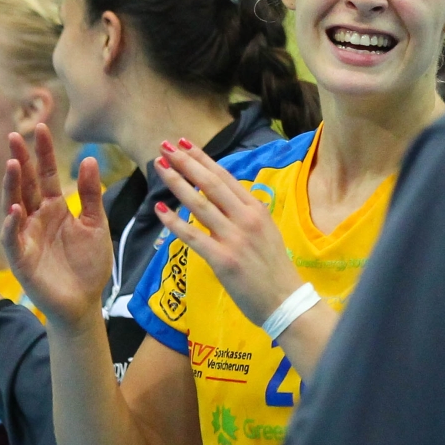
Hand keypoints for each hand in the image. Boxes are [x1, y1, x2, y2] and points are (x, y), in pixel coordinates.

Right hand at [2, 124, 111, 330]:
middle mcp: (36, 218)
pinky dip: (13, 225)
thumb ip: (91, 194)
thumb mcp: (96, 224)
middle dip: (20, 161)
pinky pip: (13, 239)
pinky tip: (16, 209)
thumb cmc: (89, 264)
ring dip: (12, 186)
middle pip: (25, 184)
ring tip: (13, 164)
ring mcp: (26, 237)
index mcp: (54, 208)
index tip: (41, 127)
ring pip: (14, 205)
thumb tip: (89, 159)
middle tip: (14, 136)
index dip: (43, 152)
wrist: (84, 302)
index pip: (45, 174)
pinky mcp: (21, 259)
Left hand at [153, 139, 303, 325]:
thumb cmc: (274, 267)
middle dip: (186, 162)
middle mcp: (246, 218)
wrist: (285, 301)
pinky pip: (193, 237)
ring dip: (176, 183)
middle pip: (210, 184)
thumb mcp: (267, 230)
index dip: (203, 159)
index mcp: (257, 209)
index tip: (184, 144)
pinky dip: (174, 222)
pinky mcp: (223, 260)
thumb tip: (224, 197)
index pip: (225, 177)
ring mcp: (234, 238)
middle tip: (165, 146)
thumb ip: (246, 212)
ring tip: (159, 167)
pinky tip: (159, 210)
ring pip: (199, 204)